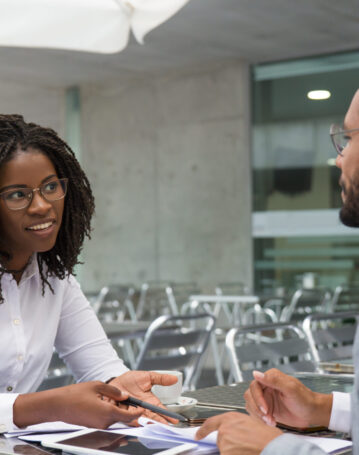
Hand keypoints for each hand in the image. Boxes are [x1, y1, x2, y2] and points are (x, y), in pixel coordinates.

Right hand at [13, 381, 141, 428]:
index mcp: (107, 412)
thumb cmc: (74, 395)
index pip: (129, 416)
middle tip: (133, 406)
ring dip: (119, 415)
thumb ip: (113, 391)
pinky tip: (107, 408)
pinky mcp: (93, 428)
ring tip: (120, 405)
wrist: (57, 406)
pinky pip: (106, 424)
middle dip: (129, 413)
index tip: (142, 410)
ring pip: (115, 422)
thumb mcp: (97, 386)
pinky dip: (110, 417)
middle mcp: (104, 423)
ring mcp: (98, 427)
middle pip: (123, 420)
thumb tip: (124, 395)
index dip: (137, 413)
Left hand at [109, 371, 177, 423]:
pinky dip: (132, 420)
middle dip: (159, 422)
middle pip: (152, 417)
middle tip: (165, 427)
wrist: (116, 381)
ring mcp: (131, 411)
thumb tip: (174, 378)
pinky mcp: (121, 412)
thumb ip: (161, 379)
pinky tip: (137, 422)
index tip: (174, 420)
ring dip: (146, 423)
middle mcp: (141, 409)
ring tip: (152, 425)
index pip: (160, 410)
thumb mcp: (148, 377)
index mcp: (150, 401)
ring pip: (140, 419)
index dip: (167, 415)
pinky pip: (126, 417)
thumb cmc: (131, 380)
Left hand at [196, 412, 281, 454]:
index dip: (202, 431)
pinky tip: (246, 453)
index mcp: (230, 418)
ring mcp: (224, 443)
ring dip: (233, 452)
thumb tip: (232, 432)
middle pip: (220, 440)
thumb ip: (236, 426)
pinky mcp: (225, 454)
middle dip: (229, 444)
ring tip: (248, 449)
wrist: (272, 445)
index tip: (198, 435)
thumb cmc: (266, 436)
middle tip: (244, 444)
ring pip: (225, 451)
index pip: (210, 423)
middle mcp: (224, 429)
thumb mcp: (249, 422)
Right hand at [244, 369, 332, 427]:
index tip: (265, 408)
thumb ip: (273, 380)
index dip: (257, 398)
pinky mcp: (267, 409)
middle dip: (257, 408)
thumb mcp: (290, 388)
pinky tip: (272, 422)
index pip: (254, 385)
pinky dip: (261, 420)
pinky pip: (256, 413)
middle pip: (250, 395)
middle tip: (267, 416)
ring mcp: (266, 398)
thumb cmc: (304, 399)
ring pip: (251, 405)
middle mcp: (266, 386)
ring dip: (259, 415)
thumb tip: (256, 373)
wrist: (312, 413)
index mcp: (271, 378)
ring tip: (271, 421)